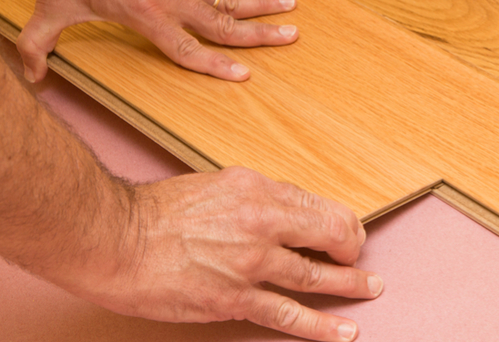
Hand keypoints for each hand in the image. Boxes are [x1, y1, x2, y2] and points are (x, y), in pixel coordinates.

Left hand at [17, 0, 298, 82]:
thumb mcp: (53, 7)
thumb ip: (40, 45)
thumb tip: (29, 77)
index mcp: (148, 17)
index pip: (188, 49)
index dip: (216, 65)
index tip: (245, 74)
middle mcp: (173, 0)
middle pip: (224, 24)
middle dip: (260, 33)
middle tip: (291, 35)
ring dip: (262, 3)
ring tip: (291, 6)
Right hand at [73, 167, 381, 341]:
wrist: (114, 240)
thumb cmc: (155, 212)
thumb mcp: (215, 186)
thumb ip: (255, 199)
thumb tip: (284, 212)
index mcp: (257, 190)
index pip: (318, 205)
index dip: (340, 222)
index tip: (347, 232)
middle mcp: (262, 223)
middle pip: (329, 235)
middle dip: (353, 249)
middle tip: (362, 260)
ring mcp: (251, 263)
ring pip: (316, 276)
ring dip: (349, 285)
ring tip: (370, 288)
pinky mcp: (235, 299)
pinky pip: (288, 314)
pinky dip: (321, 326)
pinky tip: (344, 331)